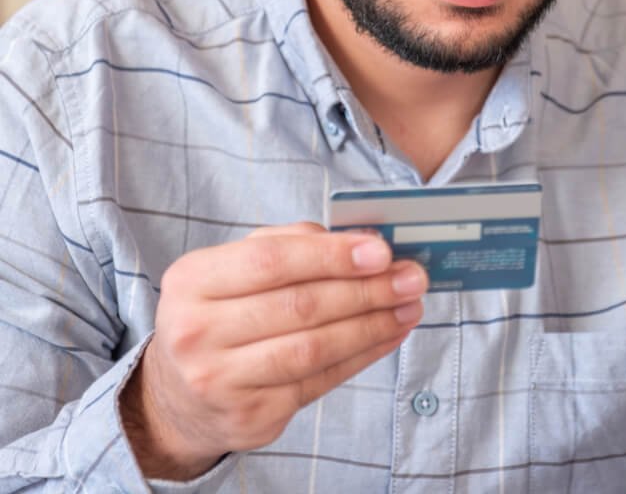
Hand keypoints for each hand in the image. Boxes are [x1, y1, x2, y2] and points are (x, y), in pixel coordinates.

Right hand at [120, 222, 426, 479]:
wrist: (179, 393)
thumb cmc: (224, 310)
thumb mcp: (238, 265)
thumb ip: (294, 242)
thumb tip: (363, 241)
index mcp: (193, 280)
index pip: (272, 261)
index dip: (332, 255)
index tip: (382, 251)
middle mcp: (196, 333)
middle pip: (300, 307)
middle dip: (367, 290)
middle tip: (412, 277)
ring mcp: (219, 382)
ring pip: (314, 349)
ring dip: (373, 325)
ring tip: (409, 306)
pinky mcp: (249, 418)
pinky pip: (319, 382)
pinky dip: (362, 355)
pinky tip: (389, 334)